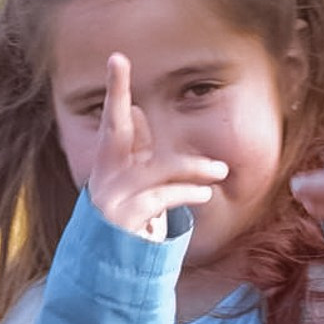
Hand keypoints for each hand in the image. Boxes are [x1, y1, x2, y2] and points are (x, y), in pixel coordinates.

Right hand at [83, 53, 230, 241]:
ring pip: (157, 168)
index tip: (117, 57)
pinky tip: (205, 194)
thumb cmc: (128, 218)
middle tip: (118, 59)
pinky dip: (187, 193)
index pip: (112, 120)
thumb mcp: (134, 182)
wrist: (109, 266)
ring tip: (219, 172)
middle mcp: (104, 173)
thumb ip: (138, 151)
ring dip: (193, 168)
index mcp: (108, 162)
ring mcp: (112, 196)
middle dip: (115, 92)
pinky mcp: (125, 219)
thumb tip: (135, 111)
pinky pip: (163, 197)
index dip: (116, 89)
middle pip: (113, 126)